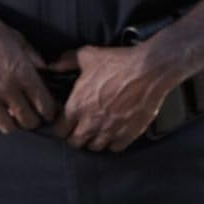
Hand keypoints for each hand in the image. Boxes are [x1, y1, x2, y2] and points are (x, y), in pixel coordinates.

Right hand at [0, 4, 55, 133]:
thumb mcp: (17, 38)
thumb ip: (33, 56)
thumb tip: (45, 69)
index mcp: (21, 71)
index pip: (43, 102)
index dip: (49, 110)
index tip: (49, 112)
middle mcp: (6, 88)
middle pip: (27, 119)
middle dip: (34, 121)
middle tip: (35, 118)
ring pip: (7, 127)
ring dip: (15, 125)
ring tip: (16, 119)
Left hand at [49, 45, 173, 151]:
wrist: (149, 70)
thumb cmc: (118, 62)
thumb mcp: (88, 56)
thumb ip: (67, 61)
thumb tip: (54, 65)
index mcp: (76, 107)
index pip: (60, 130)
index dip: (63, 126)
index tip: (68, 121)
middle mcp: (90, 124)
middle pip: (75, 143)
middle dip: (77, 135)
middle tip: (83, 127)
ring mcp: (109, 131)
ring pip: (95, 147)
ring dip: (95, 140)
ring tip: (99, 130)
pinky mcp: (127, 135)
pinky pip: (115, 148)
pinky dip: (114, 142)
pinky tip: (115, 131)